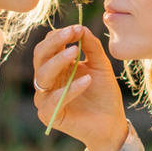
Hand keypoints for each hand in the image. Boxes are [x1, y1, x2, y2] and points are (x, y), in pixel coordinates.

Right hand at [31, 24, 128, 150]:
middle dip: (55, 42)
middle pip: (40, 56)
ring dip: (58, 61)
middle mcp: (47, 80)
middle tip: (72, 33)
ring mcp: (45, 97)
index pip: (48, 45)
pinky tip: (87, 80)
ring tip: (76, 52)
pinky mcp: (49, 115)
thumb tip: (81, 27)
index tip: (78, 28)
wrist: (111, 123)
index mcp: (56, 66)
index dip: (60, 35)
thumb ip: (91, 47)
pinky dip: (70, 89)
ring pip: (42, 75)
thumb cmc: (104, 94)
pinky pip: (54, 99)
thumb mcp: (101, 66)